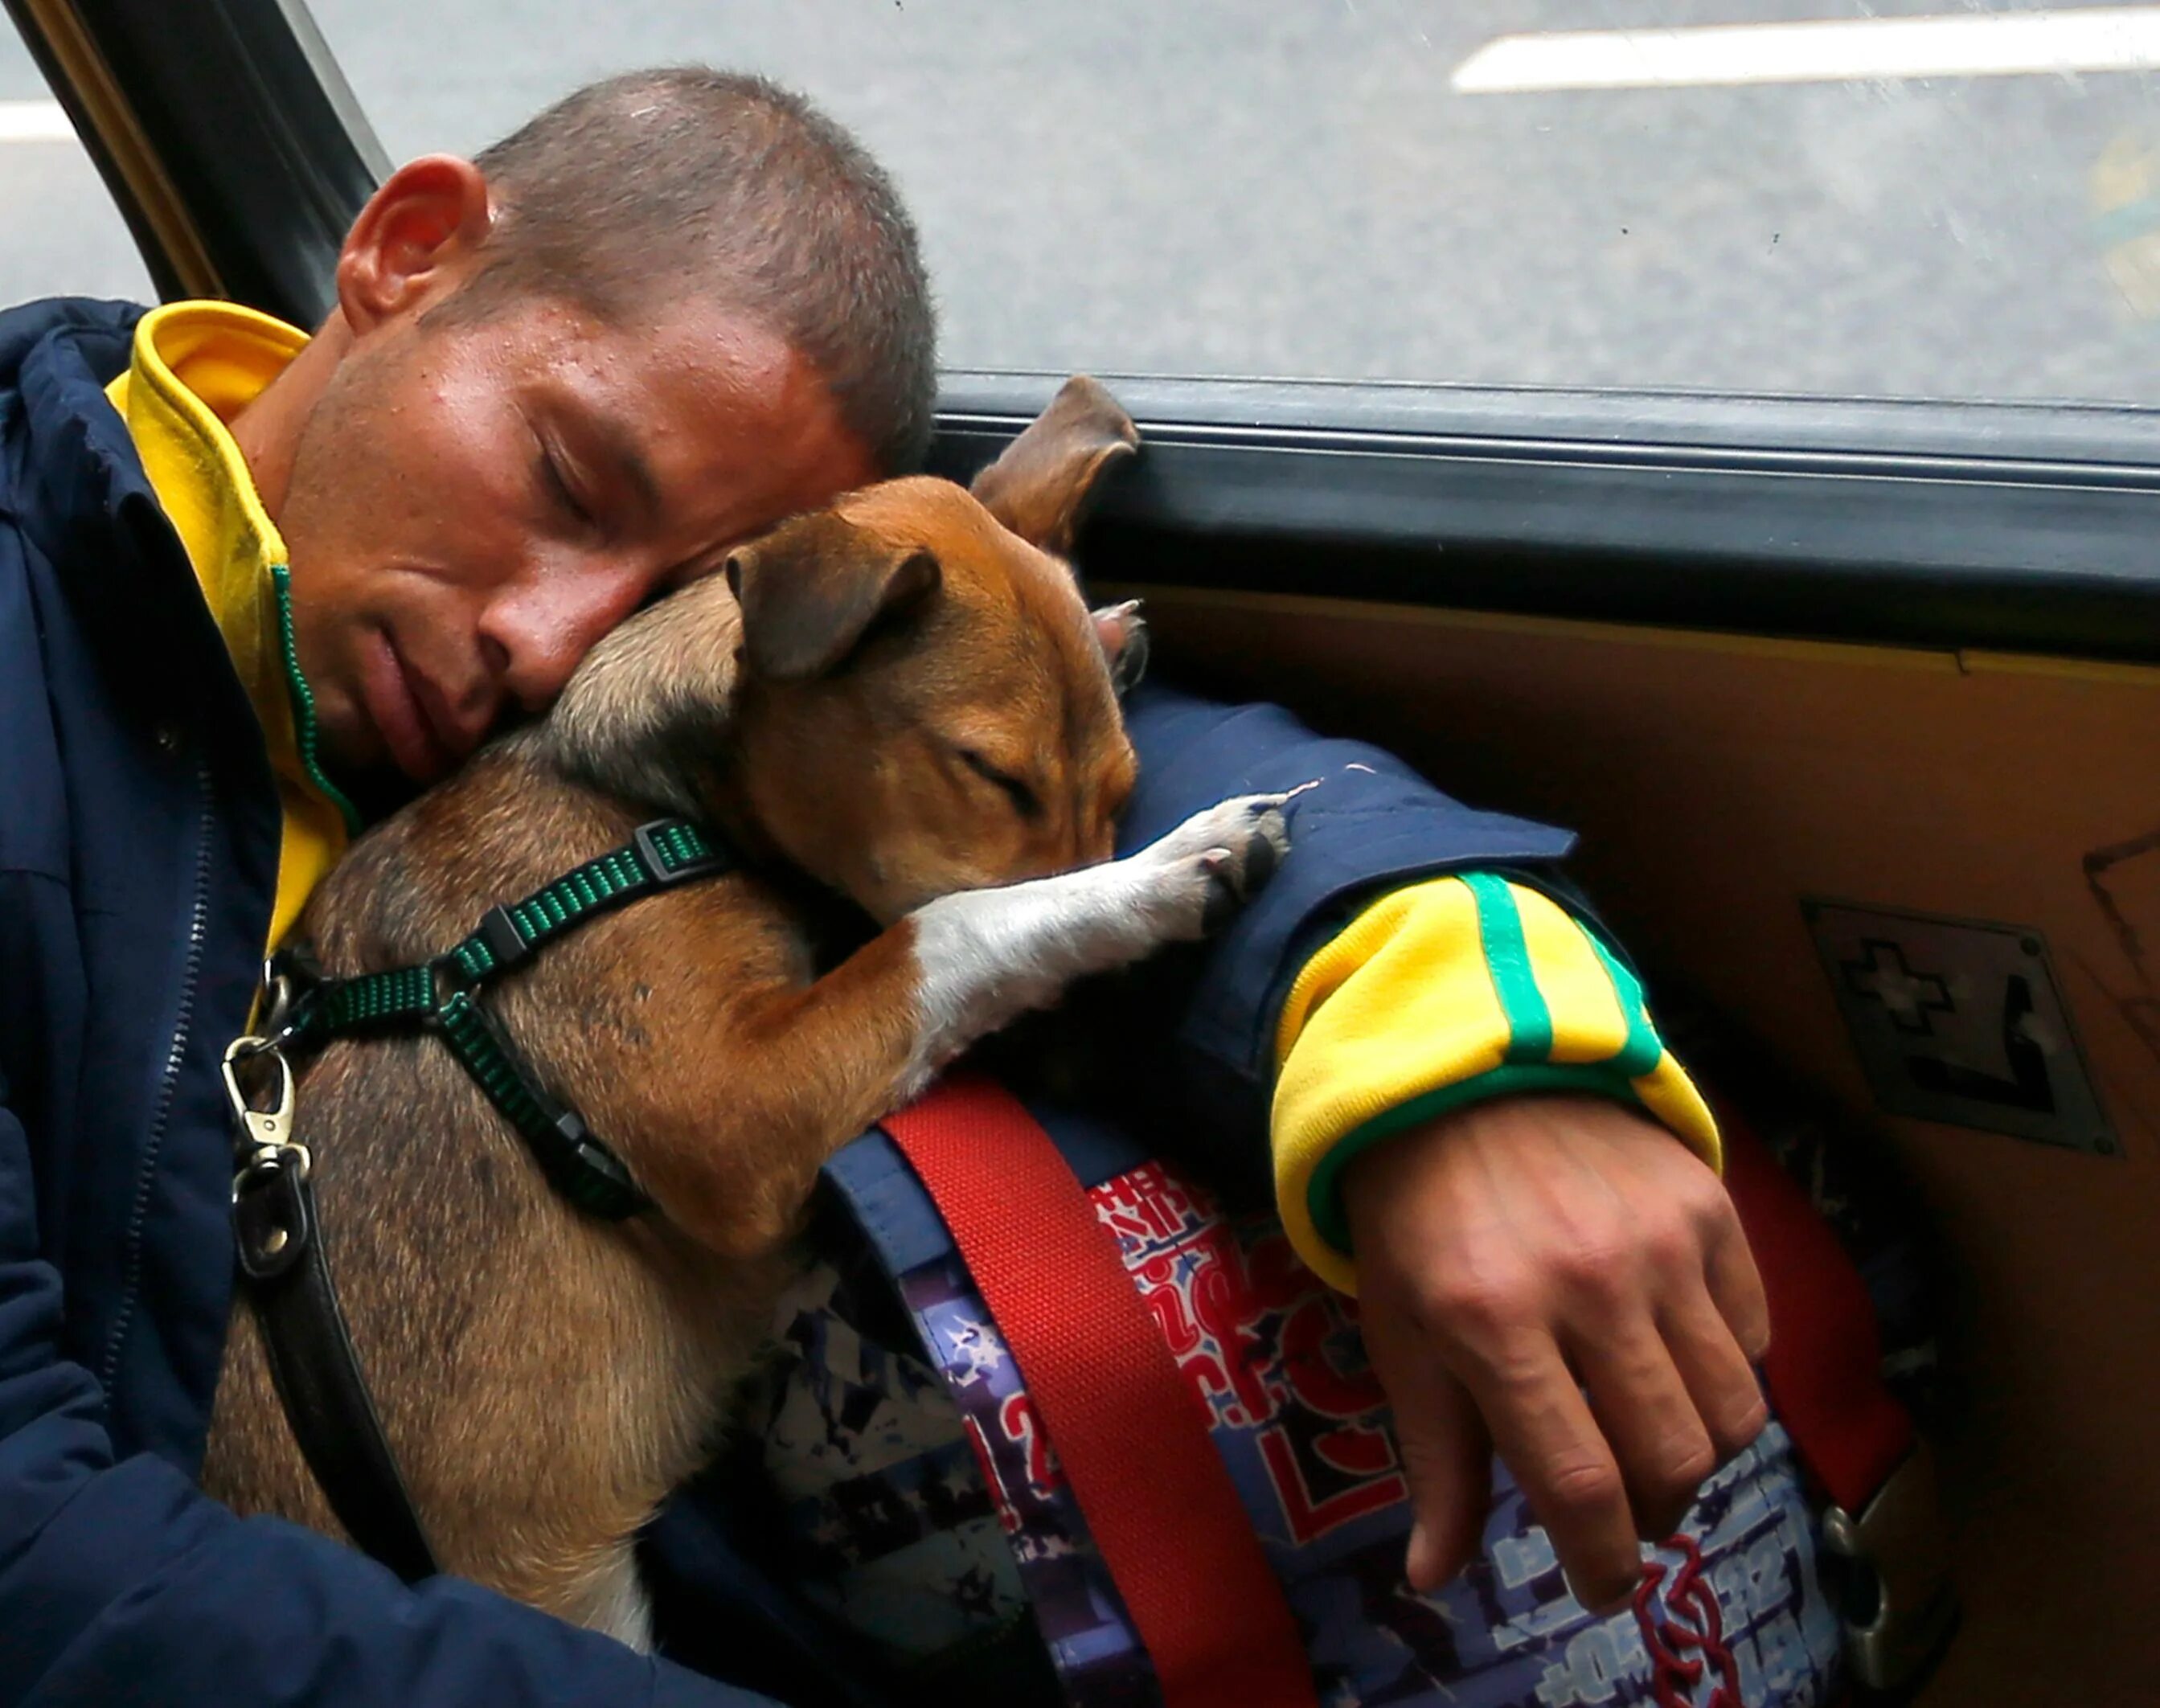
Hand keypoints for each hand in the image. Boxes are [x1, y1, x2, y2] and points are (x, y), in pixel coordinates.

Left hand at [1343, 1094, 1770, 1612]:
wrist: (1464, 1080)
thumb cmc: (1418, 1223)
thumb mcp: (1404, 1338)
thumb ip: (1437, 1464)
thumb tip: (1435, 1579)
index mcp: (1493, 1323)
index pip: (1582, 1485)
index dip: (1601, 1563)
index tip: (1601, 1588)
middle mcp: (1588, 1283)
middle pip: (1674, 1461)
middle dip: (1651, 1514)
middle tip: (1621, 1509)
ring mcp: (1659, 1242)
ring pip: (1734, 1413)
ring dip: (1698, 1455)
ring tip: (1649, 1440)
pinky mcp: (1708, 1207)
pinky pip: (1752, 1338)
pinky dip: (1723, 1375)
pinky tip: (1670, 1360)